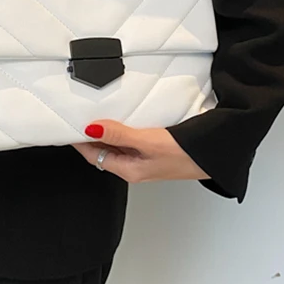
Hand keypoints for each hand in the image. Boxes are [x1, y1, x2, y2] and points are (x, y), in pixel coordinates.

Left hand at [70, 120, 211, 184]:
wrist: (215, 156)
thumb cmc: (186, 155)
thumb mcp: (148, 142)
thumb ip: (119, 135)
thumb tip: (91, 129)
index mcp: (129, 170)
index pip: (94, 156)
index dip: (79, 141)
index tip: (67, 126)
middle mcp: (135, 167)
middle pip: (103, 151)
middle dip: (90, 136)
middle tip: (78, 116)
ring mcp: (145, 160)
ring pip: (117, 145)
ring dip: (107, 131)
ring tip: (97, 113)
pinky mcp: (156, 150)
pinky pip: (131, 140)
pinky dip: (123, 129)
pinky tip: (125, 118)